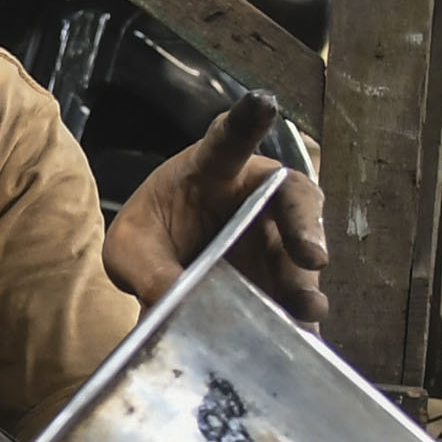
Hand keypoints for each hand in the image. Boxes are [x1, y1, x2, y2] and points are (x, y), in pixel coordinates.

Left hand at [108, 95, 327, 326]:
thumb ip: (145, 267)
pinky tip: (303, 340)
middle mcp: (256, 199)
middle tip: (312, 255)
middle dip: (306, 225)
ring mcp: (275, 242)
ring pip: (302, 256)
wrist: (163, 270)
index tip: (264, 101)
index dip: (247, 120)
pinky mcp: (281, 282)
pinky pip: (298, 298)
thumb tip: (170, 300)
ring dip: (306, 283)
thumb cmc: (151, 236)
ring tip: (307, 308)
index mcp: (213, 170)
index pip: (229, 141)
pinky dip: (301, 320)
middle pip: (293, 200)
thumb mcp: (129, 249)